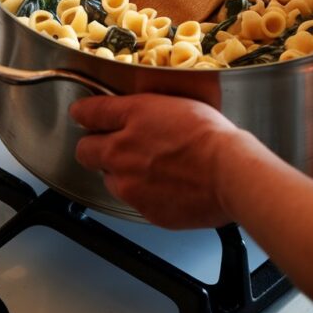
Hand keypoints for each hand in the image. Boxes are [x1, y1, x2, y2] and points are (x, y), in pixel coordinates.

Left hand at [70, 93, 240, 227]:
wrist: (230, 174)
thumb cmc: (213, 136)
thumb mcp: (178, 104)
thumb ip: (147, 110)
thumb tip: (135, 114)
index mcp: (133, 116)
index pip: (89, 112)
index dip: (83, 112)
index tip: (83, 114)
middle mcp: (121, 150)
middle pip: (84, 150)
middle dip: (95, 147)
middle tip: (113, 146)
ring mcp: (128, 183)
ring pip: (108, 178)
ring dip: (120, 173)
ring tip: (151, 169)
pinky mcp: (141, 208)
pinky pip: (132, 200)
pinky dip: (143, 194)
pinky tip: (165, 186)